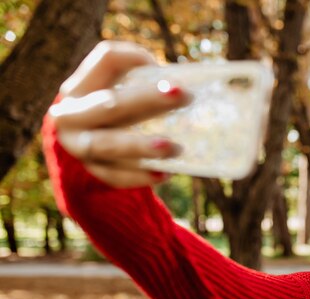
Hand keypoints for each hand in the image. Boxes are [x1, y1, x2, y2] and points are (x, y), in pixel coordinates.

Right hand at [48, 40, 190, 187]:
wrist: (85, 141)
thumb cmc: (116, 108)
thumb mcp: (118, 87)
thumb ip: (143, 79)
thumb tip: (184, 82)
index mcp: (80, 86)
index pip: (107, 60)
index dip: (136, 58)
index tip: (167, 69)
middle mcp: (72, 115)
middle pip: (109, 105)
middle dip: (148, 99)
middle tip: (184, 95)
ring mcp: (79, 146)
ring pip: (108, 145)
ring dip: (142, 146)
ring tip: (174, 148)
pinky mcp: (93, 171)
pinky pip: (116, 176)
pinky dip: (140, 176)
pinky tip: (165, 173)